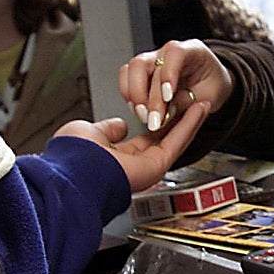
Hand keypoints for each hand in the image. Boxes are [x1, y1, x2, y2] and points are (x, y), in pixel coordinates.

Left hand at [53, 100, 209, 192]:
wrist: (72, 171)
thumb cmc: (71, 156)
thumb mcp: (89, 131)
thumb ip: (108, 129)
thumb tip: (120, 124)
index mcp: (115, 160)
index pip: (142, 140)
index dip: (155, 122)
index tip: (163, 109)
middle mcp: (132, 167)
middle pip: (162, 140)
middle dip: (178, 121)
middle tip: (191, 104)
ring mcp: (145, 169)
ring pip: (173, 141)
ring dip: (189, 121)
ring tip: (201, 103)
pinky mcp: (156, 167)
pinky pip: (176, 142)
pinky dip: (189, 124)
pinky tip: (198, 109)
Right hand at [118, 40, 234, 131]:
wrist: (210, 84)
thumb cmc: (212, 86)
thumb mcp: (209, 96)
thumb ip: (186, 102)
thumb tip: (164, 113)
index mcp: (191, 50)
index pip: (175, 54)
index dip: (169, 74)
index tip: (168, 97)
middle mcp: (168, 52)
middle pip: (144, 63)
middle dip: (146, 94)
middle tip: (152, 118)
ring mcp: (153, 60)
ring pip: (131, 69)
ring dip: (134, 95)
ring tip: (144, 116)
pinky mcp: (143, 72)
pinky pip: (127, 78)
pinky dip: (129, 96)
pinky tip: (139, 110)